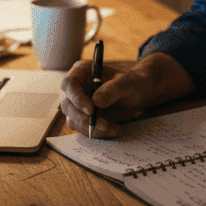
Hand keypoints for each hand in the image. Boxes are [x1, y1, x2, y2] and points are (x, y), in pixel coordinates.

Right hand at [60, 51, 193, 137]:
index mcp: (82, 72)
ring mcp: (79, 104)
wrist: (138, 94)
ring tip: (113, 127)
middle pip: (67, 105)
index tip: (91, 110)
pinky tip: (114, 129)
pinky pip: (85, 129)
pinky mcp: (84, 118)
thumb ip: (112, 89)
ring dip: (92, 128)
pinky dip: (99, 133)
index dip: (76, 98)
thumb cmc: (132, 82)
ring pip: (74, 120)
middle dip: (84, 118)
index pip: (69, 83)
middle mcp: (77, 88)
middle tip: (103, 124)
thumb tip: (96, 101)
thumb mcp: (127, 82)